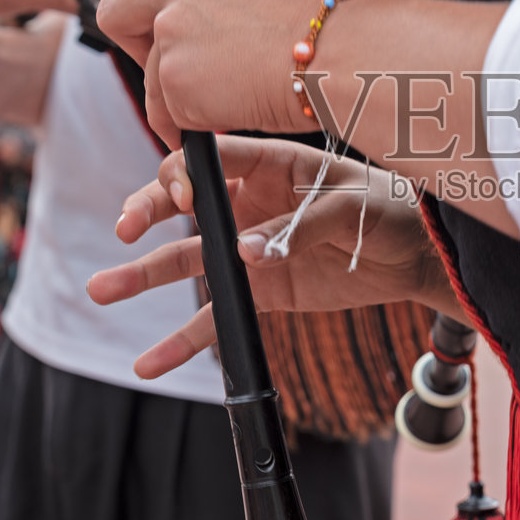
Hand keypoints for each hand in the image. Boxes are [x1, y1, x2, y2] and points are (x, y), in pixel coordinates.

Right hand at [86, 135, 458, 378]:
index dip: (185, 172)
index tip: (179, 197)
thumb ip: (297, 226)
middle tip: (126, 229)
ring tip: (100, 290)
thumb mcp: (353, 207)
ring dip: (142, 276)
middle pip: (184, 204)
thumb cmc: (392, 210)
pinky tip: (149, 362)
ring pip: (186, 260)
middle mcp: (251, 203)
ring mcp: (250, 249)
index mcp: (272, 164)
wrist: (420, 257)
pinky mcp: (261, 292)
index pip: (214, 157)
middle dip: (147, 211)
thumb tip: (247, 252)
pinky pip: (214, 316)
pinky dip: (181, 341)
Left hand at [96, 0, 328, 145]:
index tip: (154, 14)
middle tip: (168, 66)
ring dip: (176, 95)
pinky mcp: (174, 78)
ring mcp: (171, 31)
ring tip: (226, 99)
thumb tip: (202, 14)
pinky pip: (167, 110)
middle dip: (133, 44)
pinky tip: (228, 114)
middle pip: (114, 10)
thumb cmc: (323, 26)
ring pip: (148, 75)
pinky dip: (191, 122)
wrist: (340, 55)